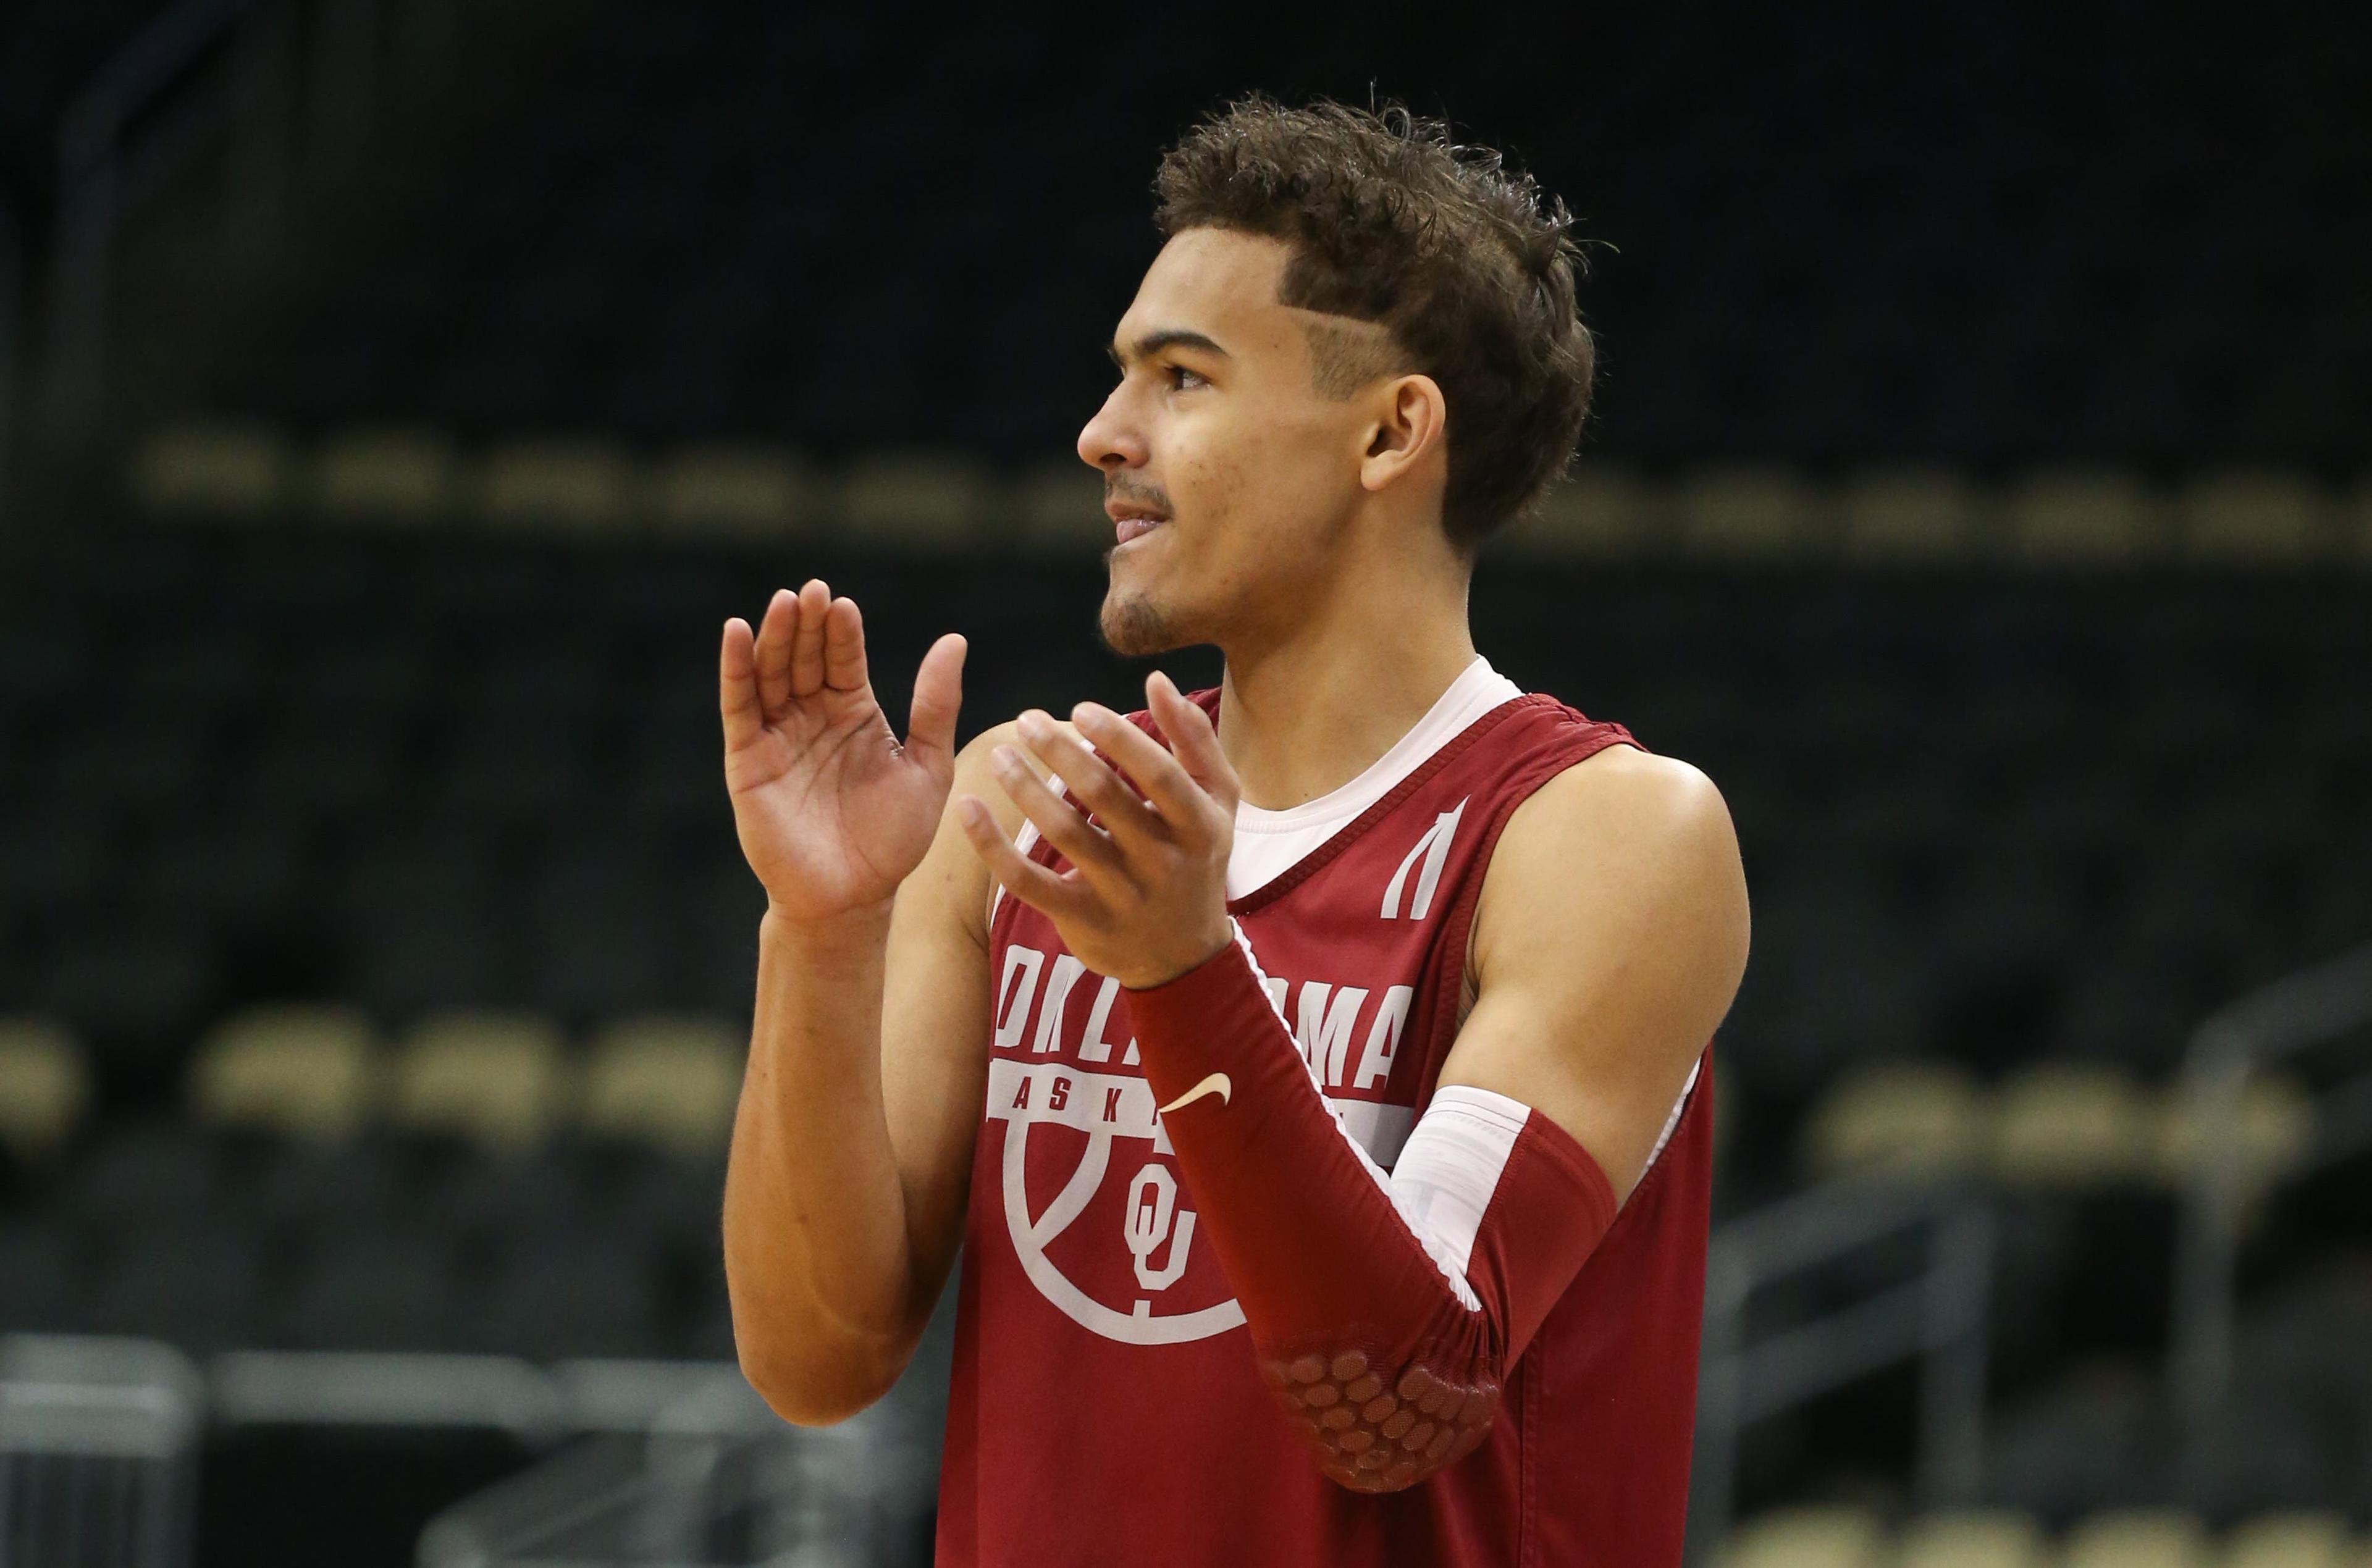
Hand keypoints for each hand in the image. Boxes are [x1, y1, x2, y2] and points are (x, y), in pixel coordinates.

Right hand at [720, 579, 965, 925]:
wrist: (853, 897)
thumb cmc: (893, 839)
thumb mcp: (927, 766)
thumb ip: (936, 706)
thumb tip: (955, 639)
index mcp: (854, 713)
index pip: (843, 659)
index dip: (842, 632)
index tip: (843, 605)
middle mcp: (812, 716)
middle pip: (803, 657)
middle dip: (806, 624)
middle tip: (810, 592)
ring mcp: (777, 736)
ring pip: (771, 673)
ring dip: (773, 637)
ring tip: (782, 604)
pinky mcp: (747, 759)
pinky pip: (739, 707)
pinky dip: (736, 669)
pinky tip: (738, 633)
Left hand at [957, 670, 1237, 988]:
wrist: (1183, 956)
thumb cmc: (1197, 858)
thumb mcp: (1217, 800)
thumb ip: (1193, 739)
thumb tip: (1156, 680)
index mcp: (1199, 825)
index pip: (1158, 773)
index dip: (1117, 737)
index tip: (1078, 708)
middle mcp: (1162, 861)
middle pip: (1104, 797)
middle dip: (1060, 751)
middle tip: (1027, 721)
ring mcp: (1121, 895)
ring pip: (1064, 833)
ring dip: (1025, 787)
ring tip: (1001, 756)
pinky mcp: (1081, 919)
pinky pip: (1027, 880)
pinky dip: (992, 844)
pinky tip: (968, 809)